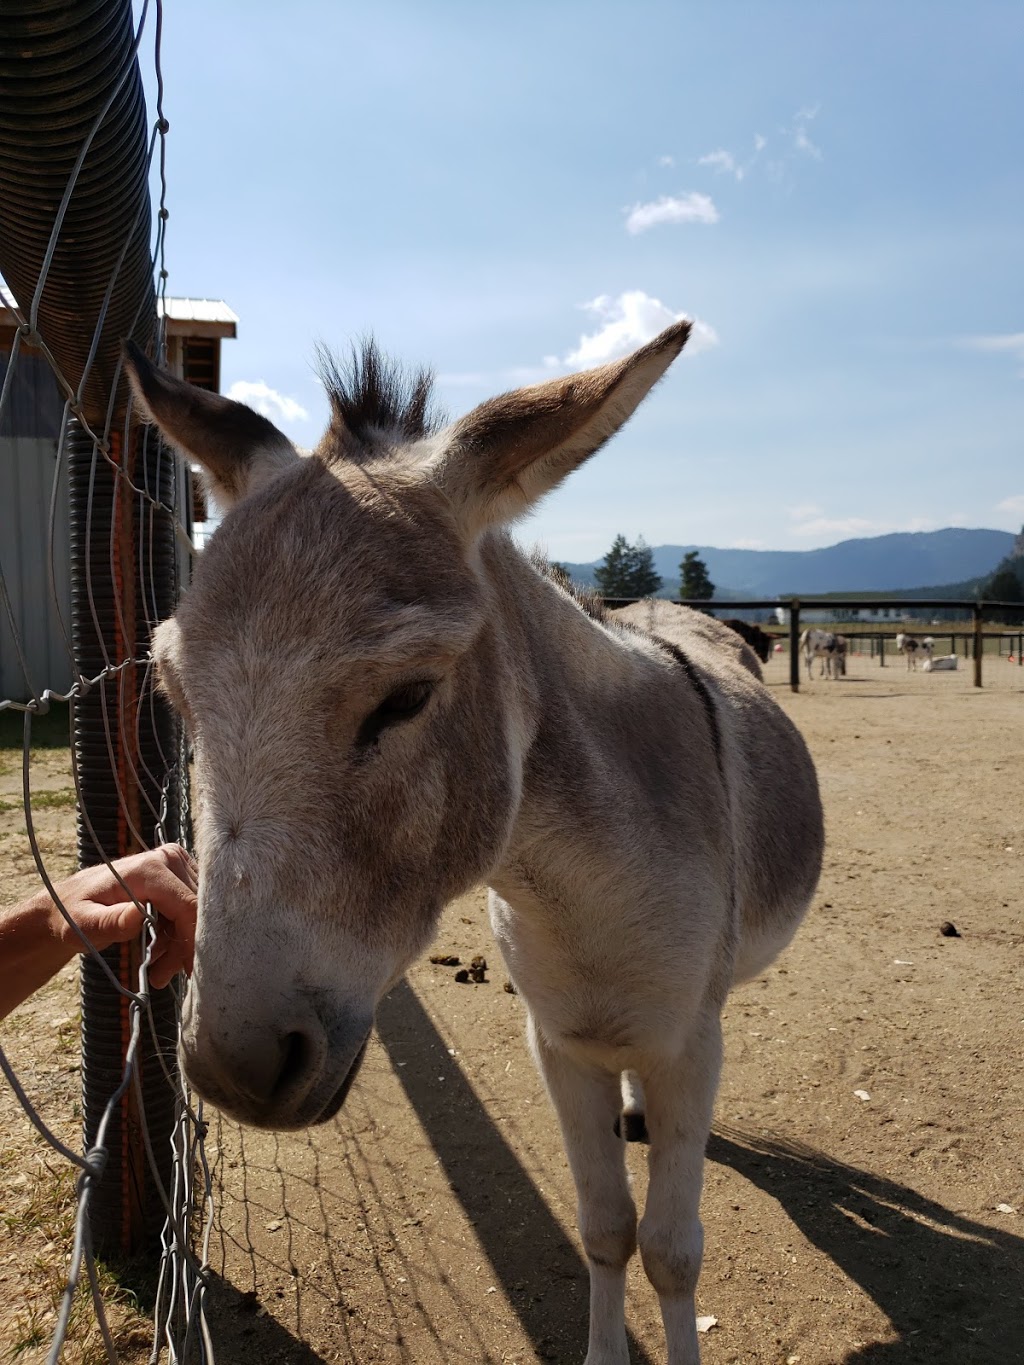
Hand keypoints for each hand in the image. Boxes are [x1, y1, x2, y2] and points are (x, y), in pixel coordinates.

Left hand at [46, 844, 197, 987]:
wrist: (71, 903)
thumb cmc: (73, 916)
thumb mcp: (84, 925)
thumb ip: (110, 921)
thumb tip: (139, 915)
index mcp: (148, 869)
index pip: (188, 905)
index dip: (192, 940)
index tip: (190, 971)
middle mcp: (168, 859)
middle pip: (195, 910)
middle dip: (183, 947)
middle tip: (160, 977)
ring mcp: (175, 863)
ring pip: (196, 911)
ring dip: (180, 944)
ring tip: (157, 969)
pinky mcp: (178, 873)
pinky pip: (191, 907)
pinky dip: (178, 933)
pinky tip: (159, 949)